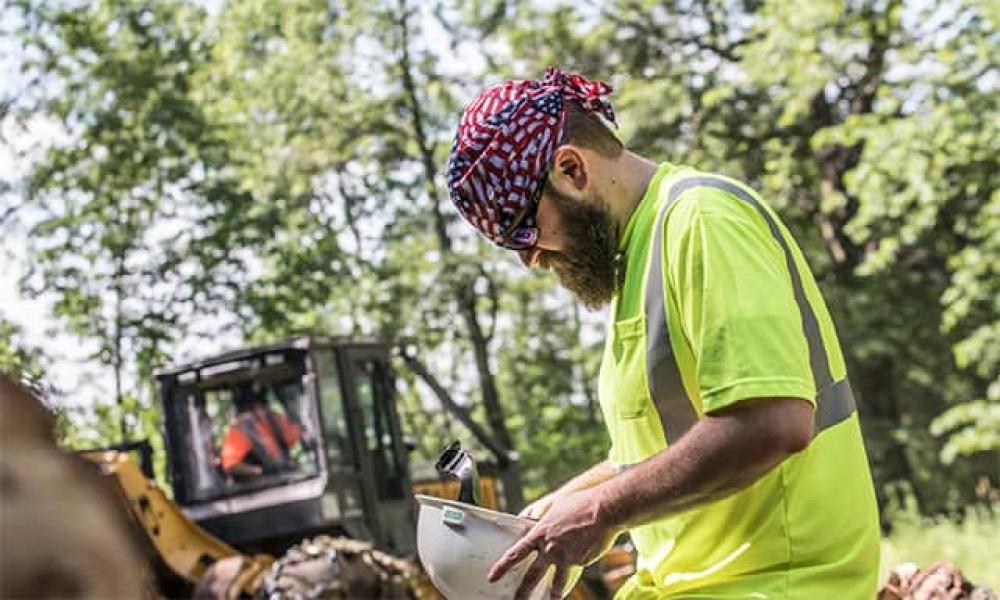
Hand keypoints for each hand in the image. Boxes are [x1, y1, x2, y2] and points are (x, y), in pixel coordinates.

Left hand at [489, 488, 618, 598]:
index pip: (515, 554)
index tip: (492, 577)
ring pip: (556, 582)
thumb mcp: (557, 511)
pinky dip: (579, 558)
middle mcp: (551, 550)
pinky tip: (587, 546)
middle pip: (532, 575)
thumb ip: (547, 524)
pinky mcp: (581, 562)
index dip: (502, 566)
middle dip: (523, 592)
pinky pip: (577, 563)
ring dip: (553, 594)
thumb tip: (544, 528)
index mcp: (540, 534)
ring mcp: (566, 559)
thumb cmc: (580, 504)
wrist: (603, 510)